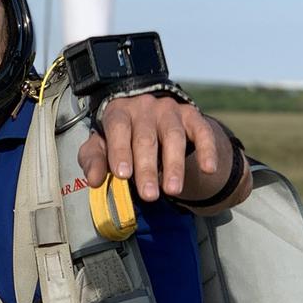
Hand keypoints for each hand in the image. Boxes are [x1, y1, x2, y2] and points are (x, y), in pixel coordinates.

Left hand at [79, 94, 219, 201]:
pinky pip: (202, 132)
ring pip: (173, 136)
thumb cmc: (120, 136)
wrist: (149, 116)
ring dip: (173, 165)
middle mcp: (145, 107)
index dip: (120, 150)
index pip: (118, 128)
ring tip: (172, 190)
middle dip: (147, 168)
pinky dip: (206, 150)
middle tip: (148, 195)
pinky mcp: (192, 116)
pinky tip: (208, 169)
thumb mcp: (101, 145)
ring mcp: (170, 110)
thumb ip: (94, 160)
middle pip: (146, 137)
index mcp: (119, 111)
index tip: (123, 175)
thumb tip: (94, 181)